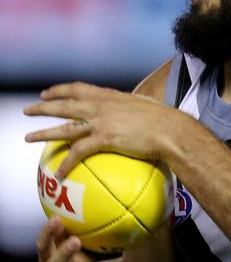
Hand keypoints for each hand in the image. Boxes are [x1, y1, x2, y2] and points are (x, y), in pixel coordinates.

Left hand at [23, 82, 186, 176]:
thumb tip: (133, 115)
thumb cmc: (165, 121)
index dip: (60, 90)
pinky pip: (78, 152)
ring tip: (28, 138)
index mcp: (109, 96)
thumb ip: (132, 108)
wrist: (171, 130)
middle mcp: (101, 106)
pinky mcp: (104, 138)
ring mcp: (101, 121)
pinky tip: (59, 172)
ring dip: (43, 132)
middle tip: (28, 110)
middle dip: (43, 107)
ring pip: (64, 126)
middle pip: (64, 104)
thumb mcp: (144, 106)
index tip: (47, 92)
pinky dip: (66, 163)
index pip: (78, 88)